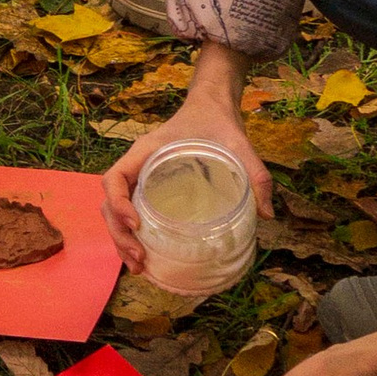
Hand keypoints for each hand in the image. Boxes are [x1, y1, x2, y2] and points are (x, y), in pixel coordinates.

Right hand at [102, 71, 271, 271]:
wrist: (212, 108)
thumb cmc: (218, 123)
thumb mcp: (238, 144)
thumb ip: (255, 174)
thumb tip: (267, 215)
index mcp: (146, 152)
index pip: (115, 178)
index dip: (118, 204)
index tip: (137, 224)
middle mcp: (136, 167)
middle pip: (109, 204)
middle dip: (119, 235)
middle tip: (140, 259)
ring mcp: (140, 180)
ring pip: (115, 214)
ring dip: (121, 242)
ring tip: (140, 267)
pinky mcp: (149, 191)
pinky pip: (130, 214)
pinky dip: (131, 237)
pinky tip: (145, 258)